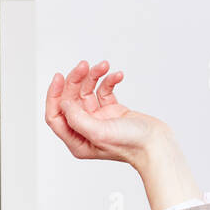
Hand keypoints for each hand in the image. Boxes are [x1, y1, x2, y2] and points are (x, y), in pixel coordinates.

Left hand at [45, 60, 165, 163]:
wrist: (155, 144)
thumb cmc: (130, 144)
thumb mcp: (99, 132)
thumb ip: (77, 119)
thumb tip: (63, 103)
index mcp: (77, 141)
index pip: (56, 116)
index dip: (54, 95)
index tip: (60, 77)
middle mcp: (85, 130)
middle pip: (71, 99)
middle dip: (76, 80)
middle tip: (84, 65)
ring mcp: (99, 120)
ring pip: (87, 92)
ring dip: (93, 76)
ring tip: (104, 65)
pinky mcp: (112, 111)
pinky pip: (104, 91)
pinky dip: (109, 81)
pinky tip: (118, 76)